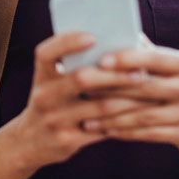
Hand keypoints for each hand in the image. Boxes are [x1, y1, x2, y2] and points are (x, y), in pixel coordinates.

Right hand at [11, 32, 155, 168]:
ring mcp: (55, 120)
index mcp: (41, 74)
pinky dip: (124, 119)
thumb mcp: (51, 80)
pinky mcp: (68, 141)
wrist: (29, 141)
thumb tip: (114, 43)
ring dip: (128, 98)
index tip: (93, 36)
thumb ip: (72, 63)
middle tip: (140, 70)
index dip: (68, 42)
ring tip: (148, 90)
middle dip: (115, 74)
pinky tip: (140, 112)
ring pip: (99, 106)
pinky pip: (103, 129)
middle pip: (82, 78)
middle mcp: (44, 96)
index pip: (48, 53)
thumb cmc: (52, 99)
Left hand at [80, 37, 178, 150]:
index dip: (128, 58)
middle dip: (113, 88)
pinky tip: (105, 129)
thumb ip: (142, 51)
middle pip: (148, 88)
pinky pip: (150, 134)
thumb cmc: (169, 83)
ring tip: (87, 115)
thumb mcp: (163, 66)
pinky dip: (126, 131)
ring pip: (146, 115)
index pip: (155, 58)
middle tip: (84, 88)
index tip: (101, 60)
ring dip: (113, 115)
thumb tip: (109, 31)